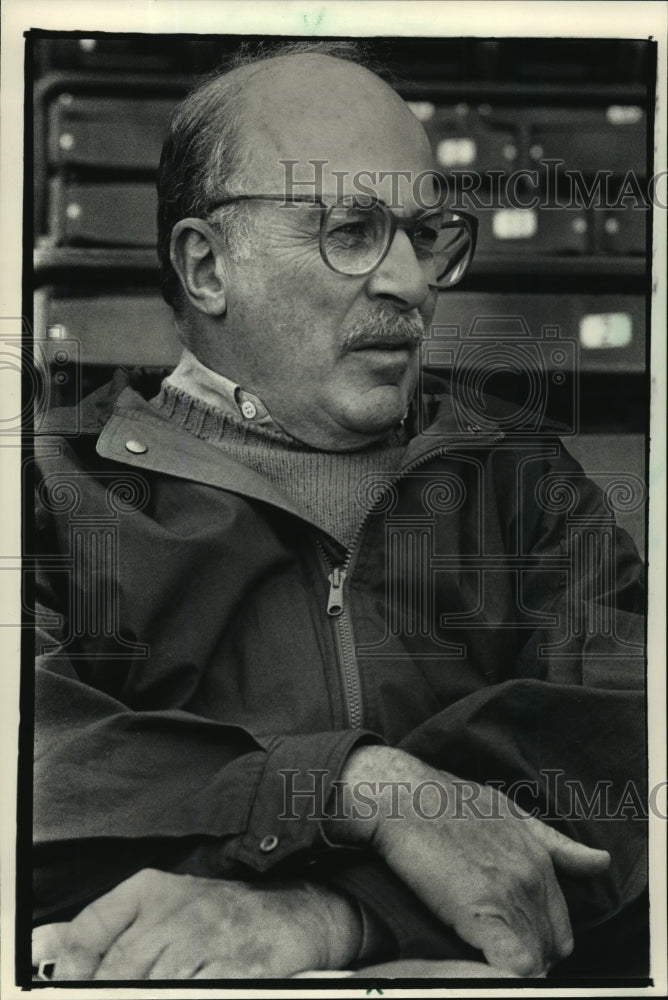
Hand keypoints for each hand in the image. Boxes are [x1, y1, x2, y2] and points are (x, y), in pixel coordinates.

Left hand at [32, 869, 361, 979]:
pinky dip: (187, 995)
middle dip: (109, 991)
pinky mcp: (238, 967)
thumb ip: (122, 928)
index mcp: (153, 890)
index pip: (92, 929)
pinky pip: (197, 993)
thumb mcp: (170, 904)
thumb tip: (66, 959)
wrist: (295, 911)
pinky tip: (190, 991)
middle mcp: (177, 910)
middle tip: (108, 996)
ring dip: (153, 992)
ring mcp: (208, 939)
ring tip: (159, 990)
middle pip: (119, 968)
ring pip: (154, 986)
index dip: (73, 967)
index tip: (71, 987)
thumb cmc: (224, 914)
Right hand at [326, 747, 610, 976]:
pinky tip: (485, 973)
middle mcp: (532, 878)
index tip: (511, 946)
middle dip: (526, 957)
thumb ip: (556, 844)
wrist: (404, 798)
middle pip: (548, 948)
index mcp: (539, 860)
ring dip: (510, 969)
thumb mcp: (510, 812)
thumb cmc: (446, 803)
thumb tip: (602, 863)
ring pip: (531, 960)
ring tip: (483, 961)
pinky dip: (503, 976)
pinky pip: (514, 965)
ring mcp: (509, 893)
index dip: (535, 942)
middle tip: (493, 954)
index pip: (558, 928)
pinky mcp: (482, 910)